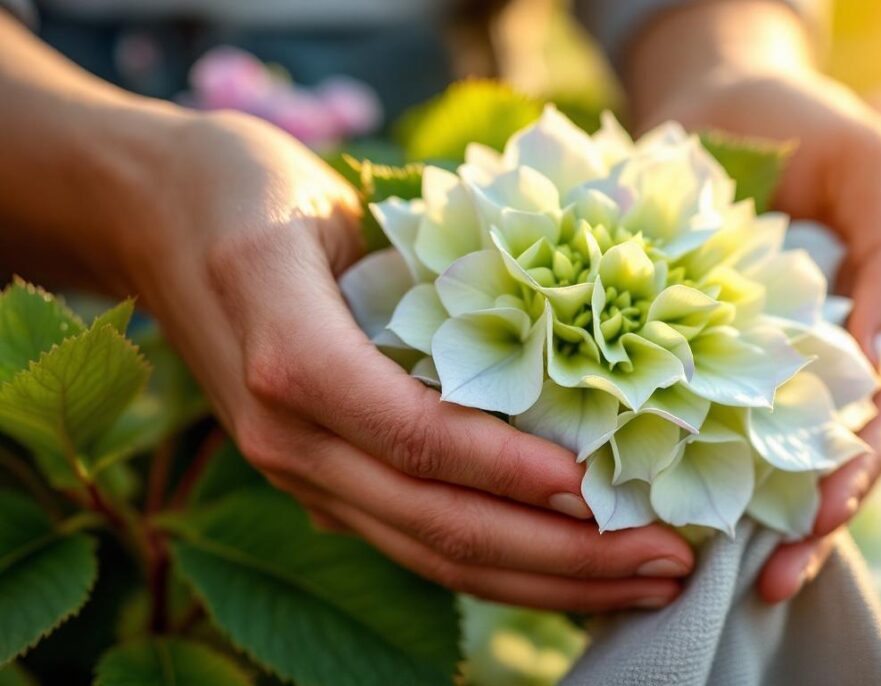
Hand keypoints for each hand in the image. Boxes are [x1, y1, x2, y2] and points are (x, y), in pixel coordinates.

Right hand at [122, 110, 693, 610]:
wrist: (153, 216)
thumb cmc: (248, 190)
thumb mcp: (328, 203)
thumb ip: (417, 278)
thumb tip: (553, 343)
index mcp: (292, 361)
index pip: (417, 437)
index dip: (510, 471)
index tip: (607, 492)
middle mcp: (290, 438)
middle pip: (437, 524)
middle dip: (565, 557)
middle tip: (670, 562)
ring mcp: (301, 473)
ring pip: (433, 554)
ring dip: (548, 581)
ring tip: (645, 582)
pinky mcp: (318, 483)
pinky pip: (415, 542)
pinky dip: (501, 567)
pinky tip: (573, 571)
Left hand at [640, 70, 880, 601]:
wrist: (726, 109)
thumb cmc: (809, 131)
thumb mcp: (876, 170)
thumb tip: (877, 355)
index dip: (857, 466)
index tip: (819, 511)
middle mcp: (831, 356)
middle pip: (831, 454)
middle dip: (811, 519)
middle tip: (775, 576)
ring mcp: (771, 363)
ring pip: (773, 453)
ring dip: (760, 518)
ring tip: (735, 580)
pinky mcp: (709, 356)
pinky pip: (709, 419)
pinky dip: (699, 467)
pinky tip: (674, 516)